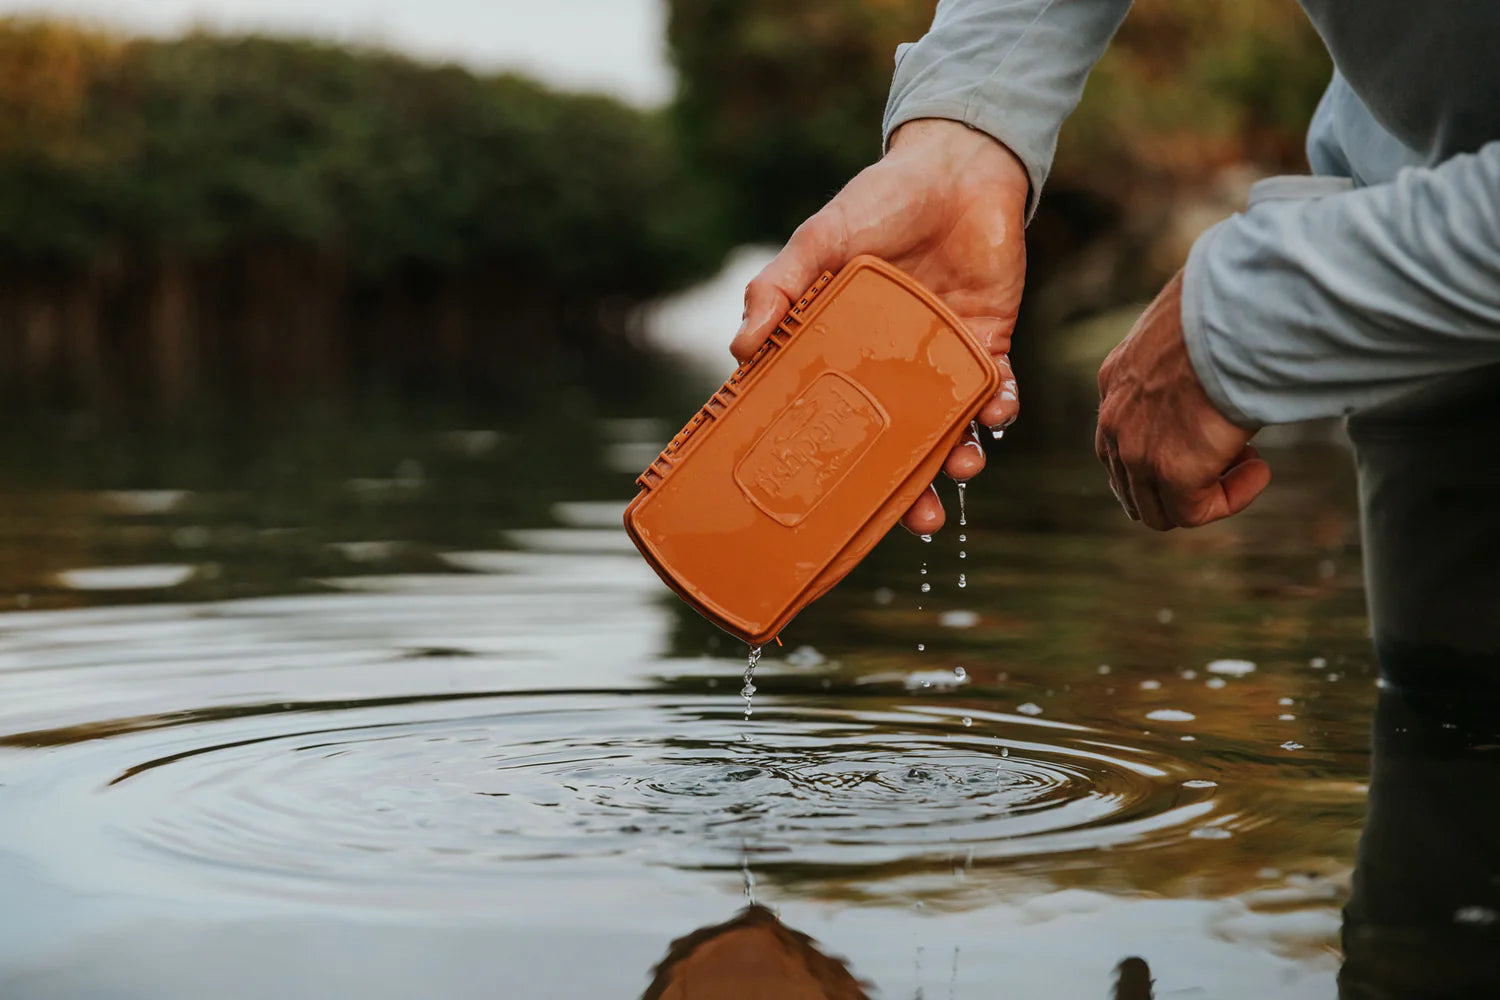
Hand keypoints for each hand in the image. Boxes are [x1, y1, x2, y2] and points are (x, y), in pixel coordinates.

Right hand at [732, 118, 1027, 533]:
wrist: (957, 164)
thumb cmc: (879, 200)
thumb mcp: (818, 240)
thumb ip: (779, 288)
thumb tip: (740, 349)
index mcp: (844, 353)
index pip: (834, 420)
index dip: (833, 467)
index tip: (829, 512)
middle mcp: (891, 367)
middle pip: (898, 445)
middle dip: (909, 491)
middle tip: (917, 523)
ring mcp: (941, 359)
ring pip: (949, 429)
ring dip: (957, 457)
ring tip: (958, 470)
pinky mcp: (989, 341)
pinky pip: (996, 388)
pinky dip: (1000, 407)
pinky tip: (997, 414)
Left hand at [1095, 270, 1271, 529]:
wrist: (1237, 310)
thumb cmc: (1230, 306)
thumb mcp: (1192, 328)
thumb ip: (1189, 358)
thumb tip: (1227, 354)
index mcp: (1116, 380)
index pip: (1118, 442)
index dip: (1164, 452)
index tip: (1210, 428)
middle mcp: (1114, 419)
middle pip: (1132, 485)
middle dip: (1182, 480)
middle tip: (1231, 449)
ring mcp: (1136, 449)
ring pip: (1159, 508)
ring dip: (1205, 492)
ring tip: (1248, 457)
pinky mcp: (1171, 471)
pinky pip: (1194, 513)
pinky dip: (1231, 498)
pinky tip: (1259, 468)